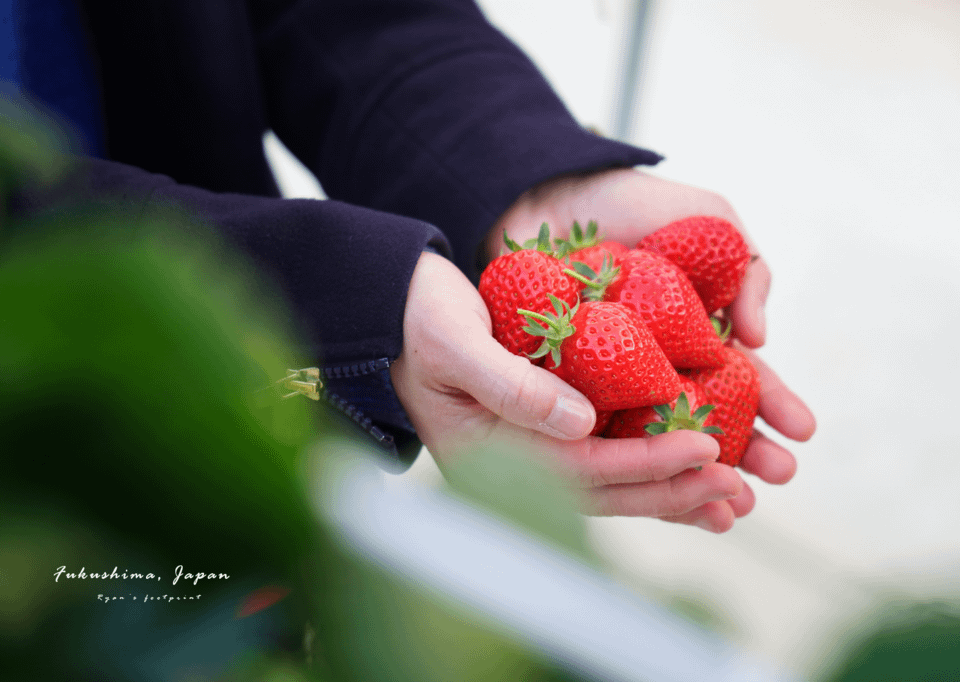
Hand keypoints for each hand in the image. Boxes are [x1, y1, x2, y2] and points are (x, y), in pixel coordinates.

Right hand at [390, 251, 747, 530]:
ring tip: (727, 498)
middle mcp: (507, 465)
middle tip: (736, 489)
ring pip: (606, 482)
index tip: (706, 448)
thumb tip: (582, 423)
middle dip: (671, 489)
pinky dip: (644, 460)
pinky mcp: (538, 427)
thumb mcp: (454, 341)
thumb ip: (512, 384)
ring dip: (666, 489)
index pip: (578, 469)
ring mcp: (522, 450)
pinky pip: (599, 454)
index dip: (645, 461)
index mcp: (483, 454)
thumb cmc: (415, 316)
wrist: (392, 303)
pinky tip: (686, 464)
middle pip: (601, 490)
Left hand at [485, 168, 815, 529]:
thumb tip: (759, 340)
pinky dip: (615, 458)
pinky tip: (643, 483)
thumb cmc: (634, 203)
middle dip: (744, 451)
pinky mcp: (560, 384)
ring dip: (688, 472)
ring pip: (652, 436)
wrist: (550, 191)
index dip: (773, 404)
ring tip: (722, 503)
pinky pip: (590, 428)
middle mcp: (657, 364)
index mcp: (696, 332)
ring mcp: (609, 378)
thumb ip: (748, 271)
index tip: (803, 431)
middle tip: (773, 480)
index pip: (741, 378)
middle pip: (705, 418)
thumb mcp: (711, 222)